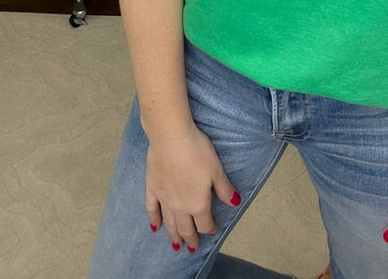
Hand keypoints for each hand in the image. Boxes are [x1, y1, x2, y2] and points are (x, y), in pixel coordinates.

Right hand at [145, 123, 239, 253]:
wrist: (171, 138)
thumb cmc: (197, 151)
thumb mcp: (217, 170)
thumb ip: (224, 189)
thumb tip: (236, 202)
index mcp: (198, 203)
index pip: (204, 223)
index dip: (210, 228)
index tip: (212, 231)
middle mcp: (180, 206)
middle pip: (186, 228)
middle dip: (191, 239)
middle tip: (193, 248)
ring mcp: (164, 199)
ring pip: (169, 223)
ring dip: (174, 235)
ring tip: (176, 246)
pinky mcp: (152, 188)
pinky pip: (152, 209)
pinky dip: (154, 219)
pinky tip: (155, 227)